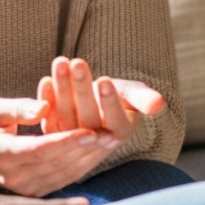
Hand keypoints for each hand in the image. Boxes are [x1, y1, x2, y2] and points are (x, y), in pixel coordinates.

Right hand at [0, 97, 119, 195]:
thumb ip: (18, 108)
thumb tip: (45, 107)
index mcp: (0, 153)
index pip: (38, 149)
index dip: (66, 141)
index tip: (90, 131)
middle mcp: (12, 176)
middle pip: (56, 163)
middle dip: (86, 149)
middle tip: (112, 134)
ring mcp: (23, 188)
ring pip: (63, 175)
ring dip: (90, 158)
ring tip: (112, 141)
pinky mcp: (33, 193)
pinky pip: (62, 180)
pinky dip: (82, 166)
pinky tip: (99, 152)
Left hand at [39, 57, 164, 142]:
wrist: (96, 100)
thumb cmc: (119, 96)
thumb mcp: (133, 95)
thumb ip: (144, 99)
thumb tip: (159, 104)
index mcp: (118, 135)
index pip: (115, 120)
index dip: (109, 101)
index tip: (105, 81)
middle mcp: (95, 142)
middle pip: (87, 116)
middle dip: (82, 88)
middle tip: (77, 63)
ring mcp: (71, 140)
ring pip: (66, 115)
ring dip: (62, 88)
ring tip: (61, 63)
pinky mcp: (53, 133)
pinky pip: (48, 117)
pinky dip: (46, 99)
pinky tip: (46, 80)